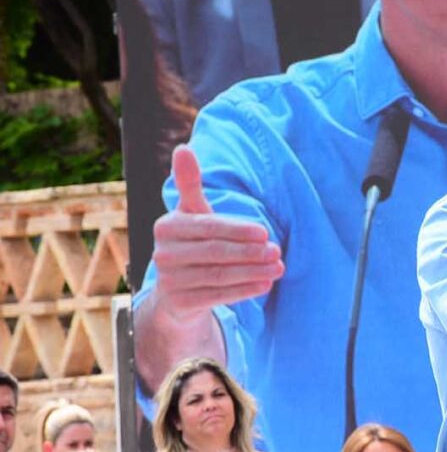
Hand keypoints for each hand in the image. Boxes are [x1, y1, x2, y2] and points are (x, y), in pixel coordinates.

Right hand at [150, 146, 284, 322]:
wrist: (175, 292)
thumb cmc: (193, 243)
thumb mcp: (192, 213)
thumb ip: (190, 184)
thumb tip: (183, 147)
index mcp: (167, 226)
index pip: (209, 227)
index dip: (238, 229)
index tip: (265, 231)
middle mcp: (163, 254)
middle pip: (216, 251)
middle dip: (250, 252)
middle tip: (277, 251)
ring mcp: (169, 281)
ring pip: (219, 274)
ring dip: (253, 271)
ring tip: (279, 267)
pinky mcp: (179, 303)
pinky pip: (217, 296)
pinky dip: (244, 291)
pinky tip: (265, 284)